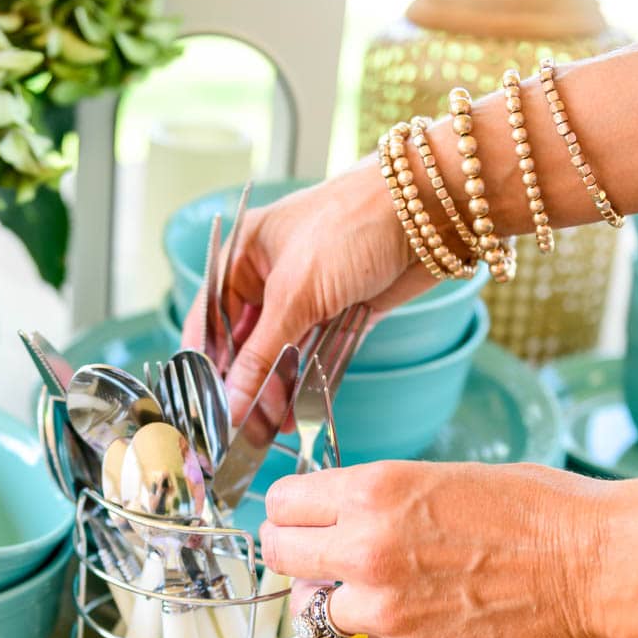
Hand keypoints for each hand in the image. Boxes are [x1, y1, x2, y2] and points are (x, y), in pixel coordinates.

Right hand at [181, 160, 429, 420]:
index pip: (210, 319)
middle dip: (244, 384)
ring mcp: (309, 296)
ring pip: (282, 354)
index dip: (206, 364)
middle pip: (246, 342)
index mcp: (244, 254)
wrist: (432, 210)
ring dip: (276, 390)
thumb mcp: (295, 293)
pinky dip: (307, 384)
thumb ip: (261, 355)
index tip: (206, 408)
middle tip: (241, 427)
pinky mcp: (343, 314)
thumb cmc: (352, 224)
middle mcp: (271, 276)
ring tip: (270, 428)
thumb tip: (230, 403)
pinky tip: (297, 414)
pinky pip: (316, 356)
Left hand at [262, 462, 612, 637]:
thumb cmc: (531, 511)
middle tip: (318, 559)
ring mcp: (384, 610)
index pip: (282, 503)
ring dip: (344, 603)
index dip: (290, 512)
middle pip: (279, 556)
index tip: (299, 520)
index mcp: (372, 491)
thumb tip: (329, 518)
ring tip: (395, 590)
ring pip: (317, 611)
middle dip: (295, 556)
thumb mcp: (436, 477)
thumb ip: (373, 500)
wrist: (591, 564)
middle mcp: (365, 550)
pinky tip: (434, 616)